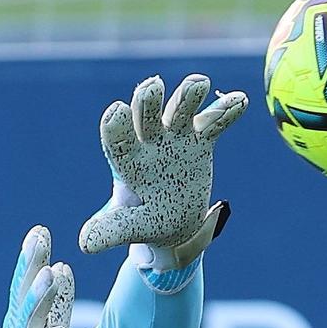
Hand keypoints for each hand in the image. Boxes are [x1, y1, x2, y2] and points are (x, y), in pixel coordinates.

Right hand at [0, 224, 74, 327]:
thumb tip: (63, 267)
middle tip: (40, 240)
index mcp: (22, 322)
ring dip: (40, 297)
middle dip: (31, 267)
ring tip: (52, 274)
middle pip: (24, 295)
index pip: (25, 284)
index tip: (39, 231)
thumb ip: (58, 302)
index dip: (30, 258)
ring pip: (31, 321)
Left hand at [79, 73, 246, 270]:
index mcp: (127, 161)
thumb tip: (85, 244)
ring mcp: (176, 138)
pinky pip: (214, 123)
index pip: (118, 139)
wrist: (175, 223)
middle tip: (151, 87)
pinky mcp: (200, 141)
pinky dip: (226, 111)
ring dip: (188, 96)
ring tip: (199, 83)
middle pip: (147, 116)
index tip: (116, 111)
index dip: (116, 126)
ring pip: (180, 111)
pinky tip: (241, 101)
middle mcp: (149, 142)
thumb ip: (111, 230)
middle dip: (149, 102)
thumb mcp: (130, 227)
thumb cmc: (146, 222)